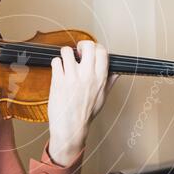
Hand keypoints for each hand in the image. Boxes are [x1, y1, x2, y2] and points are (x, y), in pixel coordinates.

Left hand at [47, 39, 117, 165]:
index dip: (95, 47)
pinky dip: (56, 64)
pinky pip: (56, 61)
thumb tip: (116, 72)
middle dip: (81, 45)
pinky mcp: (58, 80)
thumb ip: (109, 82)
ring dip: (65, 54)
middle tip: (77, 52)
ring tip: (66, 62)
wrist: (71, 128)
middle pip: (87, 46)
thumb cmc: (85, 114)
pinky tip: (59, 71)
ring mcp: (72, 77)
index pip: (102, 52)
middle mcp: (87, 76)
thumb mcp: (102, 98)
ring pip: (67, 51)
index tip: (90, 51)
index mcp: (100, 79)